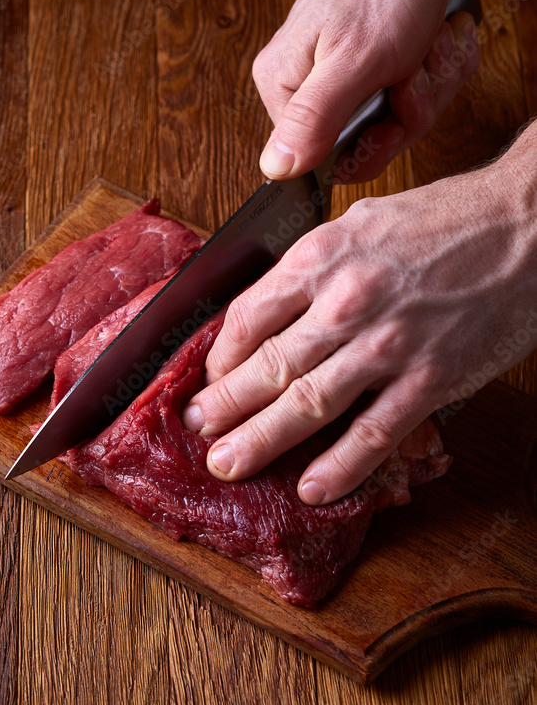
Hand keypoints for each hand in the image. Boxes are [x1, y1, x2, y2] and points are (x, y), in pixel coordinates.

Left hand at [182, 152, 536, 503]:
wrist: (524, 225)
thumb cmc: (446, 217)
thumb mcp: (362, 221)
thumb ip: (315, 263)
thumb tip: (275, 303)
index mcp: (323, 256)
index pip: (248, 316)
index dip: (219, 357)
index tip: (210, 378)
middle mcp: (345, 301)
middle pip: (267, 366)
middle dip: (225, 406)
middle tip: (200, 434)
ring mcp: (388, 344)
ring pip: (308, 404)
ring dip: (262, 441)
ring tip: (230, 464)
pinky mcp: (431, 379)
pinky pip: (375, 434)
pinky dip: (340, 467)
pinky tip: (312, 487)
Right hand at [254, 0, 479, 182]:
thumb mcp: (352, 62)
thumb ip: (312, 120)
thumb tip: (273, 168)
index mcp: (285, 85)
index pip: (325, 160)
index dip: (374, 144)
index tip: (395, 110)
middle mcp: (308, 81)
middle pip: (370, 140)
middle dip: (412, 107)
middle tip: (415, 68)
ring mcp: (345, 70)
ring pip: (402, 117)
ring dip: (432, 81)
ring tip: (427, 41)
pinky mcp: (377, 59)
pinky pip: (418, 91)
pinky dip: (439, 65)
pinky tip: (437, 35)